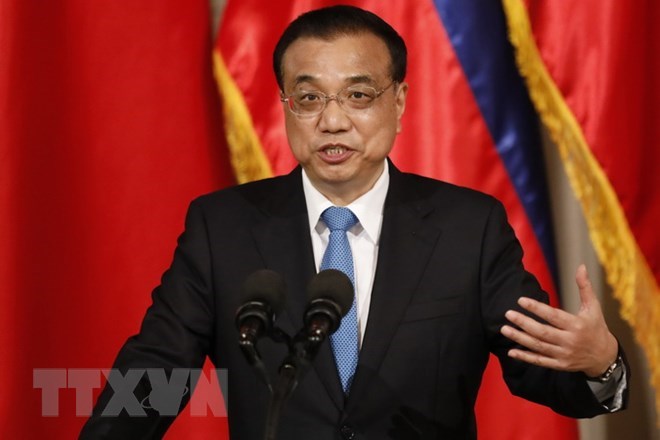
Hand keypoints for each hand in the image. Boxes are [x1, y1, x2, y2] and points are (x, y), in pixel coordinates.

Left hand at [500, 264, 617, 376]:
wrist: (604, 356)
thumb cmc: (596, 327)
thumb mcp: (593, 307)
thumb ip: (584, 287)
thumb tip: (581, 266)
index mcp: (577, 325)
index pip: (553, 316)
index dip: (536, 308)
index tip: (521, 300)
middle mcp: (570, 341)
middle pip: (542, 332)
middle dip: (524, 323)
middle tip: (508, 314)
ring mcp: (564, 354)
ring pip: (538, 346)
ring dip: (520, 338)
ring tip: (504, 329)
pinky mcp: (560, 365)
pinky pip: (540, 361)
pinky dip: (525, 357)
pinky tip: (512, 351)